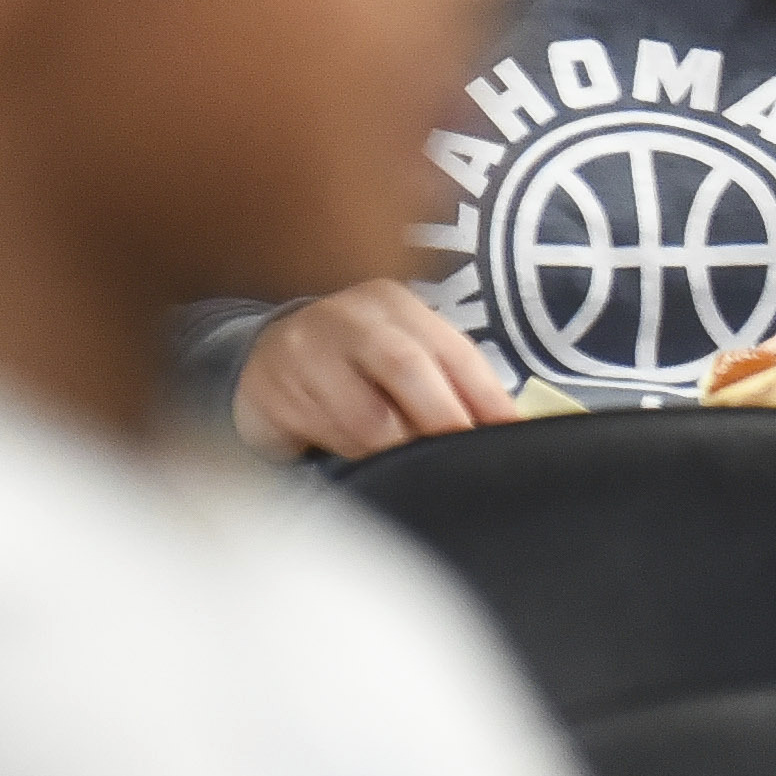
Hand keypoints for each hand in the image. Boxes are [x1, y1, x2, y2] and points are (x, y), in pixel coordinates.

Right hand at [236, 279, 517, 458]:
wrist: (266, 361)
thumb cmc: (355, 367)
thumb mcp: (402, 358)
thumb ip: (448, 384)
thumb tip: (506, 428)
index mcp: (395, 305)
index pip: (454, 350)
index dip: (487, 397)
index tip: (510, 435)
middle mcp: (350, 316)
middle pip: (406, 368)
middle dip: (440, 421)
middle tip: (460, 464)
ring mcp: (304, 349)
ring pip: (364, 415)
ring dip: (392, 451)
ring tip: (407, 470)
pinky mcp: (271, 390)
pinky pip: (323, 436)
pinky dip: (347, 454)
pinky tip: (353, 463)